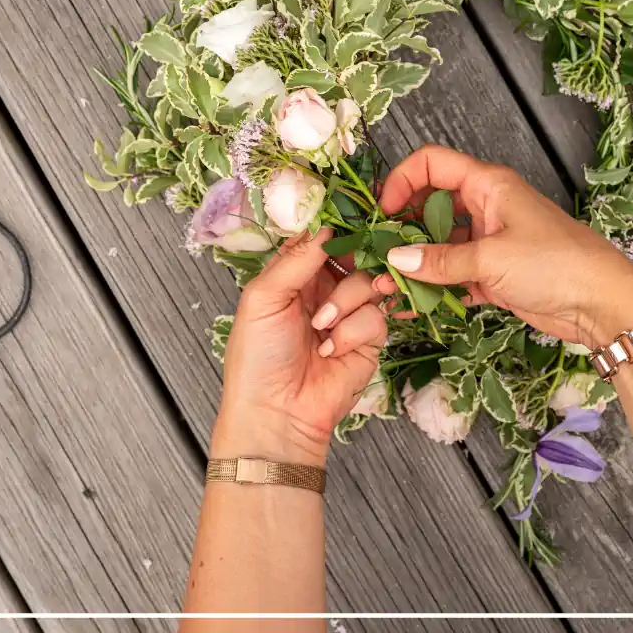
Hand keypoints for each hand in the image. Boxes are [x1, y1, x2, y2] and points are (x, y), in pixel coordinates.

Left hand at [213, 228, 386, 466]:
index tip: (345, 219)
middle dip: (351, 259)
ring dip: (345, 301)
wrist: (277, 413)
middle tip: (346, 264)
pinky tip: (332, 349)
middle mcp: (323, 290)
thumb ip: (295, 259)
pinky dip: (353, 331)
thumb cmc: (257, 357)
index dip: (332, 228)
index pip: (319, 239)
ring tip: (322, 326)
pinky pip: (375, 316)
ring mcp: (348, 314)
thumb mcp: (263, 298)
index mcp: (293, 276)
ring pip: (368, 282)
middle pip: (353, 255)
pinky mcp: (369, 339)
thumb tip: (324, 225)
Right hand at [374, 145, 632, 348]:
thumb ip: (441, 260)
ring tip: (385, 286)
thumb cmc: (555, 264)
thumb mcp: (492, 259)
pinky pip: (453, 275)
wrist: (602, 303)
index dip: (402, 180)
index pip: (432, 164)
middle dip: (401, 227)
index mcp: (488, 185)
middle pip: (430, 205)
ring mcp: (489, 241)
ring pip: (439, 244)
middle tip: (376, 253)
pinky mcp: (493, 274)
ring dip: (414, 263)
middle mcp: (485, 207)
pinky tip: (410, 305)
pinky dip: (433, 288)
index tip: (383, 211)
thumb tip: (395, 260)